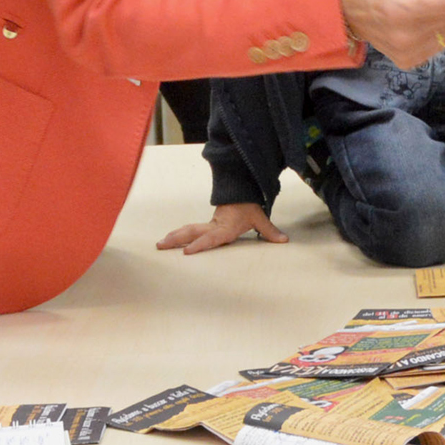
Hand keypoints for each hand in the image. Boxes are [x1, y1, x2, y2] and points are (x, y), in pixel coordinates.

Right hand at [157, 202, 287, 254]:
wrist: (244, 192)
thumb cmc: (250, 207)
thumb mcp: (260, 218)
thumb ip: (270, 231)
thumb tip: (284, 240)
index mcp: (226, 227)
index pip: (211, 238)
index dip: (200, 245)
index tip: (187, 252)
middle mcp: (214, 226)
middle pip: (193, 232)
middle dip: (177, 239)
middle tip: (161, 245)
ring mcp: (209, 225)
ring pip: (189, 230)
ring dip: (174, 236)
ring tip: (160, 244)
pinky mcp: (208, 225)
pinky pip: (192, 230)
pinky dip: (179, 234)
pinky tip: (169, 239)